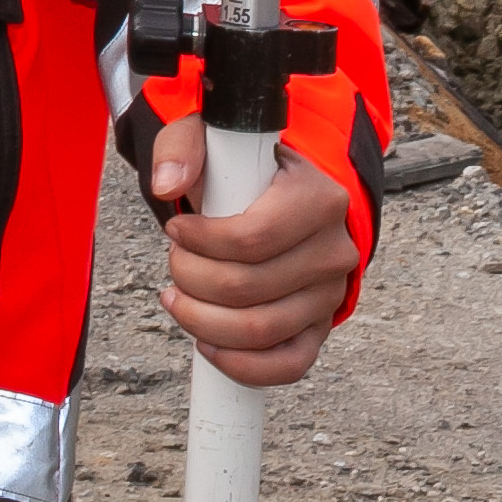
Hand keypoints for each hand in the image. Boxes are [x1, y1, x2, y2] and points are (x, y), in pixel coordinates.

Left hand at [149, 119, 361, 385]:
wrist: (282, 195)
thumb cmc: (241, 168)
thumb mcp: (211, 137)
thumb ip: (183, 145)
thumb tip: (166, 184)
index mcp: (318, 199)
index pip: (251, 239)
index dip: (199, 241)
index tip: (175, 229)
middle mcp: (334, 250)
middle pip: (247, 287)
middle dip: (190, 276)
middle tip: (175, 260)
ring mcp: (330, 294)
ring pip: (260, 329)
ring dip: (201, 318)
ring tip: (178, 296)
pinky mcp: (319, 327)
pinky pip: (289, 365)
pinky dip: (241, 364)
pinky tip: (206, 342)